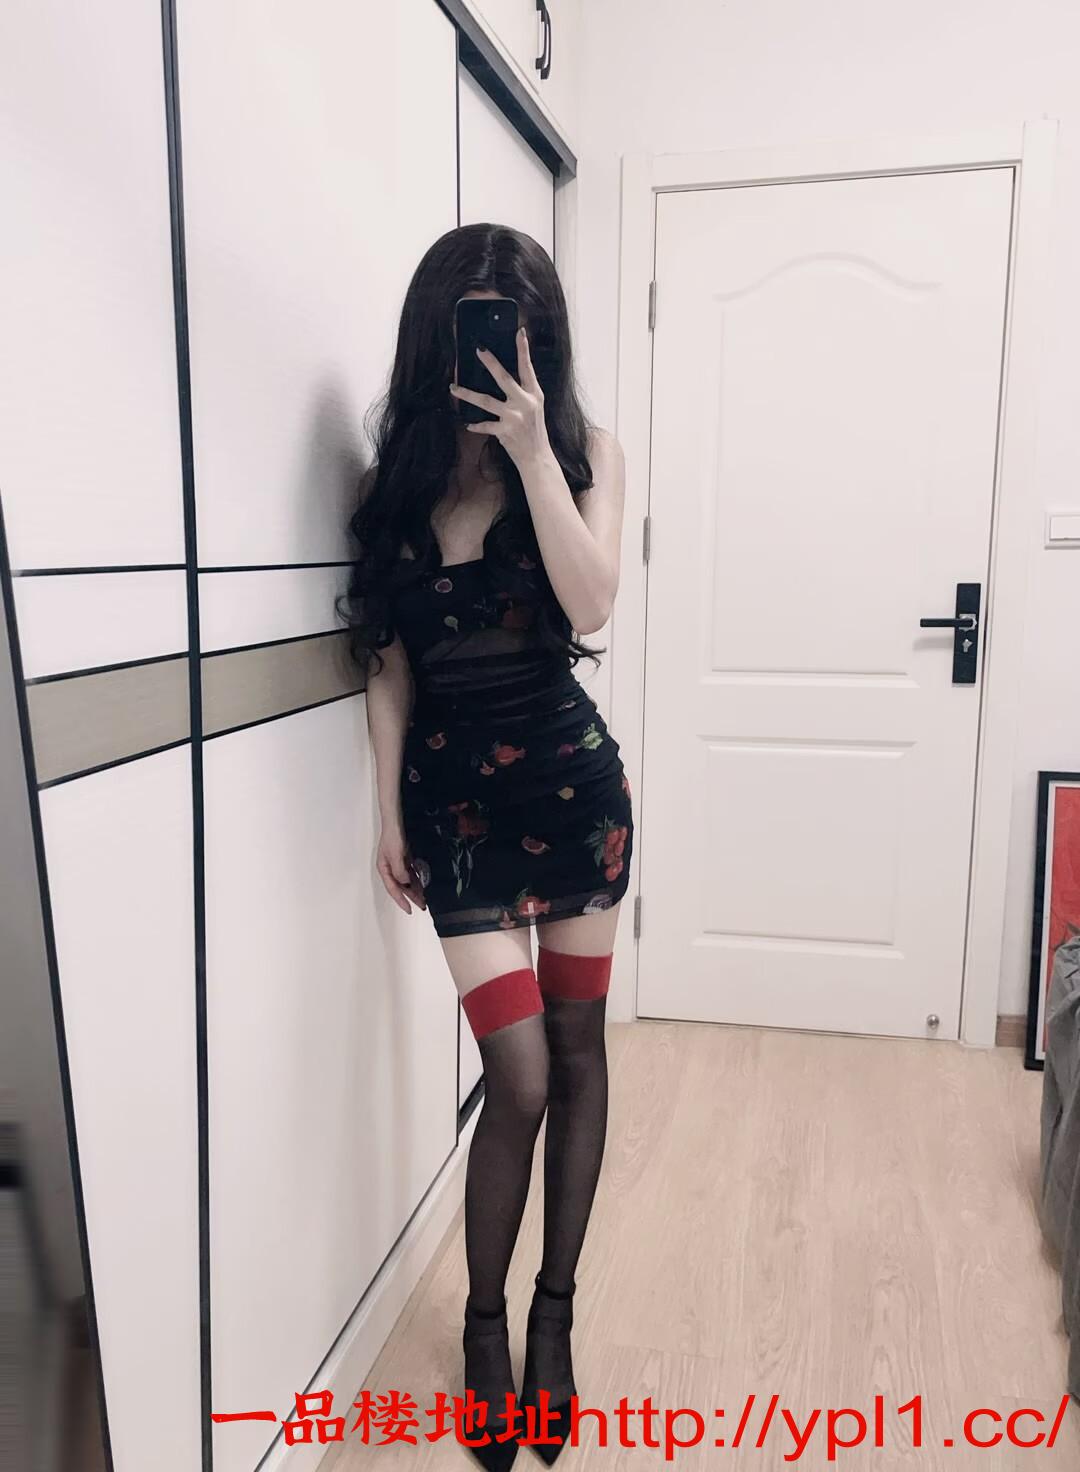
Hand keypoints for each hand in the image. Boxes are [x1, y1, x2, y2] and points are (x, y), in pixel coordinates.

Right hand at [377, 824, 426, 915]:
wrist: (395, 819)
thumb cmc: (392, 835)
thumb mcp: (395, 854)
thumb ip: (400, 871)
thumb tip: (405, 883)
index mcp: (384, 869)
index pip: (393, 889)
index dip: (401, 900)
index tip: (409, 910)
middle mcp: (391, 868)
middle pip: (401, 886)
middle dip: (411, 897)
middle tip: (423, 906)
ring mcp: (398, 862)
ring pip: (408, 880)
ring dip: (416, 888)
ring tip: (426, 898)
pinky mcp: (405, 857)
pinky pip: (412, 871)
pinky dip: (418, 878)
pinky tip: (425, 883)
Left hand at [449, 326, 550, 467]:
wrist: (537, 457)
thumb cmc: (534, 431)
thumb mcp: (535, 407)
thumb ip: (523, 392)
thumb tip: (502, 376)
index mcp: (534, 394)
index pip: (528, 368)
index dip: (524, 349)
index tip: (519, 332)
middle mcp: (524, 403)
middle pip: (503, 378)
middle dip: (490, 363)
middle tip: (478, 350)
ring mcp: (514, 417)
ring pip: (485, 401)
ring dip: (467, 394)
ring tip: (453, 388)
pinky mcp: (504, 431)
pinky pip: (485, 425)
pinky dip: (476, 425)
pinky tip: (467, 424)